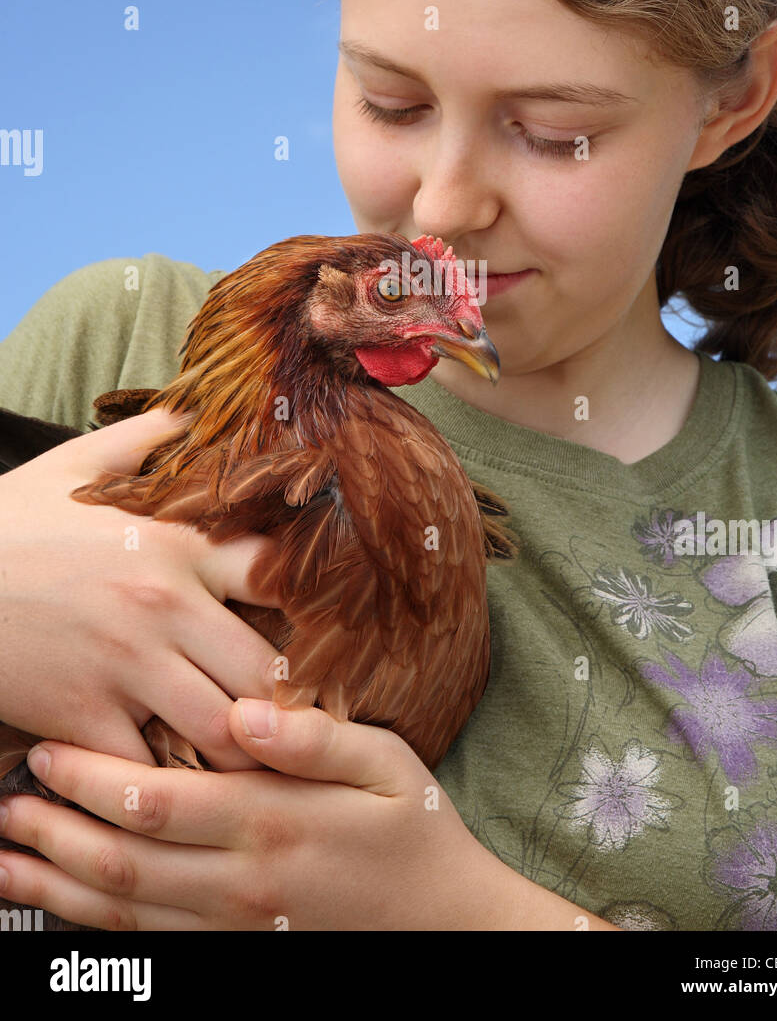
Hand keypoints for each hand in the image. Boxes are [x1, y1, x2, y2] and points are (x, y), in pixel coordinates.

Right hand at [0, 410, 284, 768]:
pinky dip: (169, 783)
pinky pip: (150, 771)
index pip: (280, 576)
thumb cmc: (9, 522)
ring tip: (254, 757)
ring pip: (224, 731)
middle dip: (291, 702)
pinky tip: (176, 779)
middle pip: (269, 671)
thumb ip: (152, 438)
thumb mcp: (80, 464)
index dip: (316, 609)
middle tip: (301, 719)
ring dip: (243, 751)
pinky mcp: (82, 716)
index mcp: (176, 543)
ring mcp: (125, 665)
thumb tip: (203, 410)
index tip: (328, 635)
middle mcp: (164, 605)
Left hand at [0, 703, 511, 929]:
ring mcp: (233, 927)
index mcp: (271, 822)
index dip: (90, 779)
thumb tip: (243, 710)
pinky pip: (150, 947)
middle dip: (51, 835)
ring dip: (55, 889)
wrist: (448, 928)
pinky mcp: (235, 952)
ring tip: (5, 865)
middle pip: (121, 862)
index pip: (155, 801)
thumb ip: (314, 737)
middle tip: (3, 806)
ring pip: (122, 914)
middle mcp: (240, 882)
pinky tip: (63, 910)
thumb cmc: (415, 830)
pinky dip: (95, 930)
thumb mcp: (386, 763)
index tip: (46, 751)